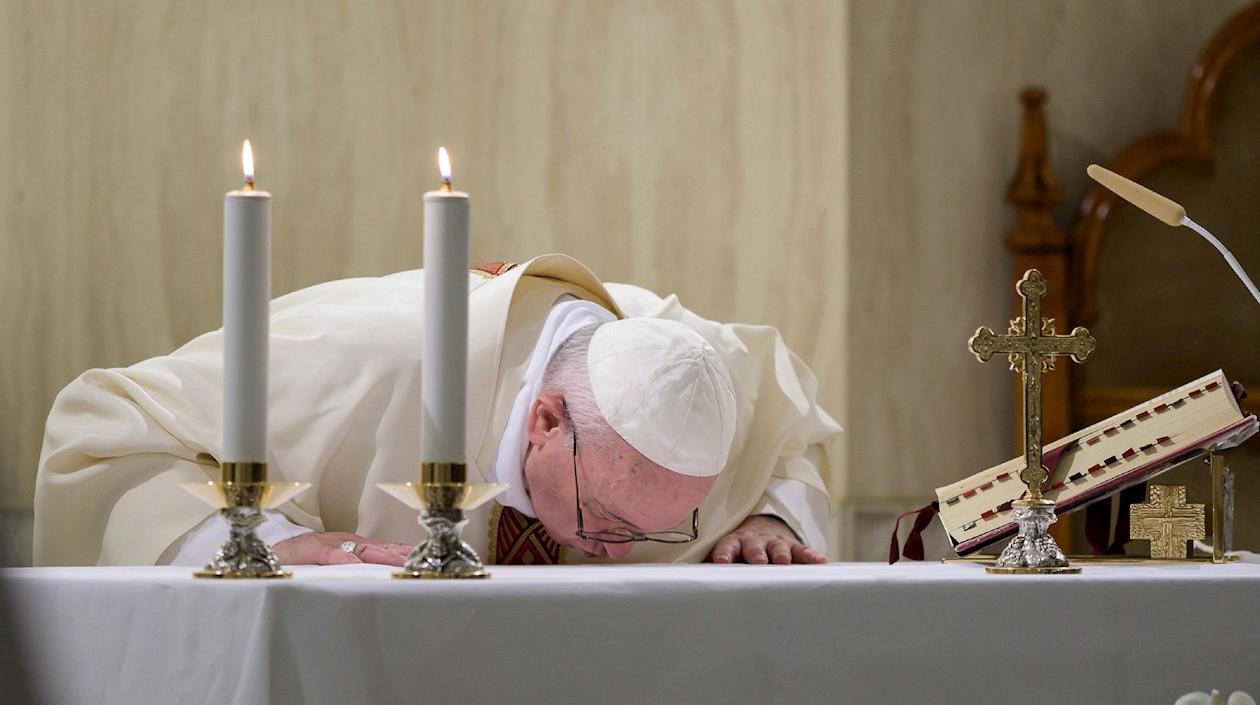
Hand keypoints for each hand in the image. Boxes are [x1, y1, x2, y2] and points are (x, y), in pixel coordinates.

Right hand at [273, 532, 413, 565]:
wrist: (277, 550)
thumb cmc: (307, 558)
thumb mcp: (337, 561)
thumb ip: (356, 566)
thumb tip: (379, 579)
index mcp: (354, 545)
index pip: (385, 549)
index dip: (404, 554)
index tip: (423, 560)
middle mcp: (348, 541)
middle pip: (379, 548)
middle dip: (400, 555)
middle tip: (418, 563)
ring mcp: (331, 543)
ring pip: (360, 549)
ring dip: (381, 556)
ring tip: (398, 563)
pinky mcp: (313, 549)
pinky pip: (331, 554)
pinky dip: (343, 558)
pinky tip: (355, 564)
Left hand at [708, 515, 826, 563]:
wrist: (761, 529)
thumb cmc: (739, 552)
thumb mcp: (726, 556)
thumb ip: (713, 571)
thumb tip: (693, 591)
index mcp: (734, 543)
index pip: (726, 546)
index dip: (724, 553)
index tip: (720, 561)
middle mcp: (754, 542)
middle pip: (754, 547)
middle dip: (756, 554)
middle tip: (758, 562)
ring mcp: (774, 542)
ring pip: (778, 547)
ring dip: (780, 554)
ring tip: (784, 561)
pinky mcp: (793, 546)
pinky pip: (803, 550)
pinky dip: (811, 556)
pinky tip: (820, 562)